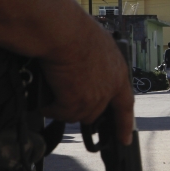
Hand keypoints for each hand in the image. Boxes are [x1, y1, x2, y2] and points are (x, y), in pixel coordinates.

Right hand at [40, 21, 134, 144]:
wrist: (64, 32)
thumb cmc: (76, 30)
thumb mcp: (97, 46)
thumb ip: (98, 63)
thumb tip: (87, 70)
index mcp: (118, 73)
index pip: (125, 105)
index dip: (125, 124)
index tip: (125, 139)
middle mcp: (109, 89)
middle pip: (94, 112)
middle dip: (79, 107)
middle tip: (66, 95)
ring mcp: (93, 98)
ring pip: (74, 115)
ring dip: (62, 106)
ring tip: (52, 87)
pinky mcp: (75, 103)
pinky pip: (58, 113)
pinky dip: (49, 107)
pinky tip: (44, 94)